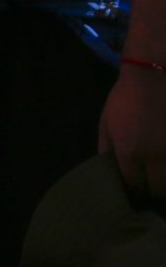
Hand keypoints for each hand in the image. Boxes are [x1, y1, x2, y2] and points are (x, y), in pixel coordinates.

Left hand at [101, 65, 165, 201]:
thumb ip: (106, 150)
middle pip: (158, 190)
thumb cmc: (126, 98)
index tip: (135, 191)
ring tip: (161, 175)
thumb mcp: (106, 123)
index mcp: (131, 152)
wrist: (154, 74)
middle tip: (152, 186)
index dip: (134, 191)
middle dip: (154, 190)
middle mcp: (156, 156)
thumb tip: (108, 173)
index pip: (134, 186)